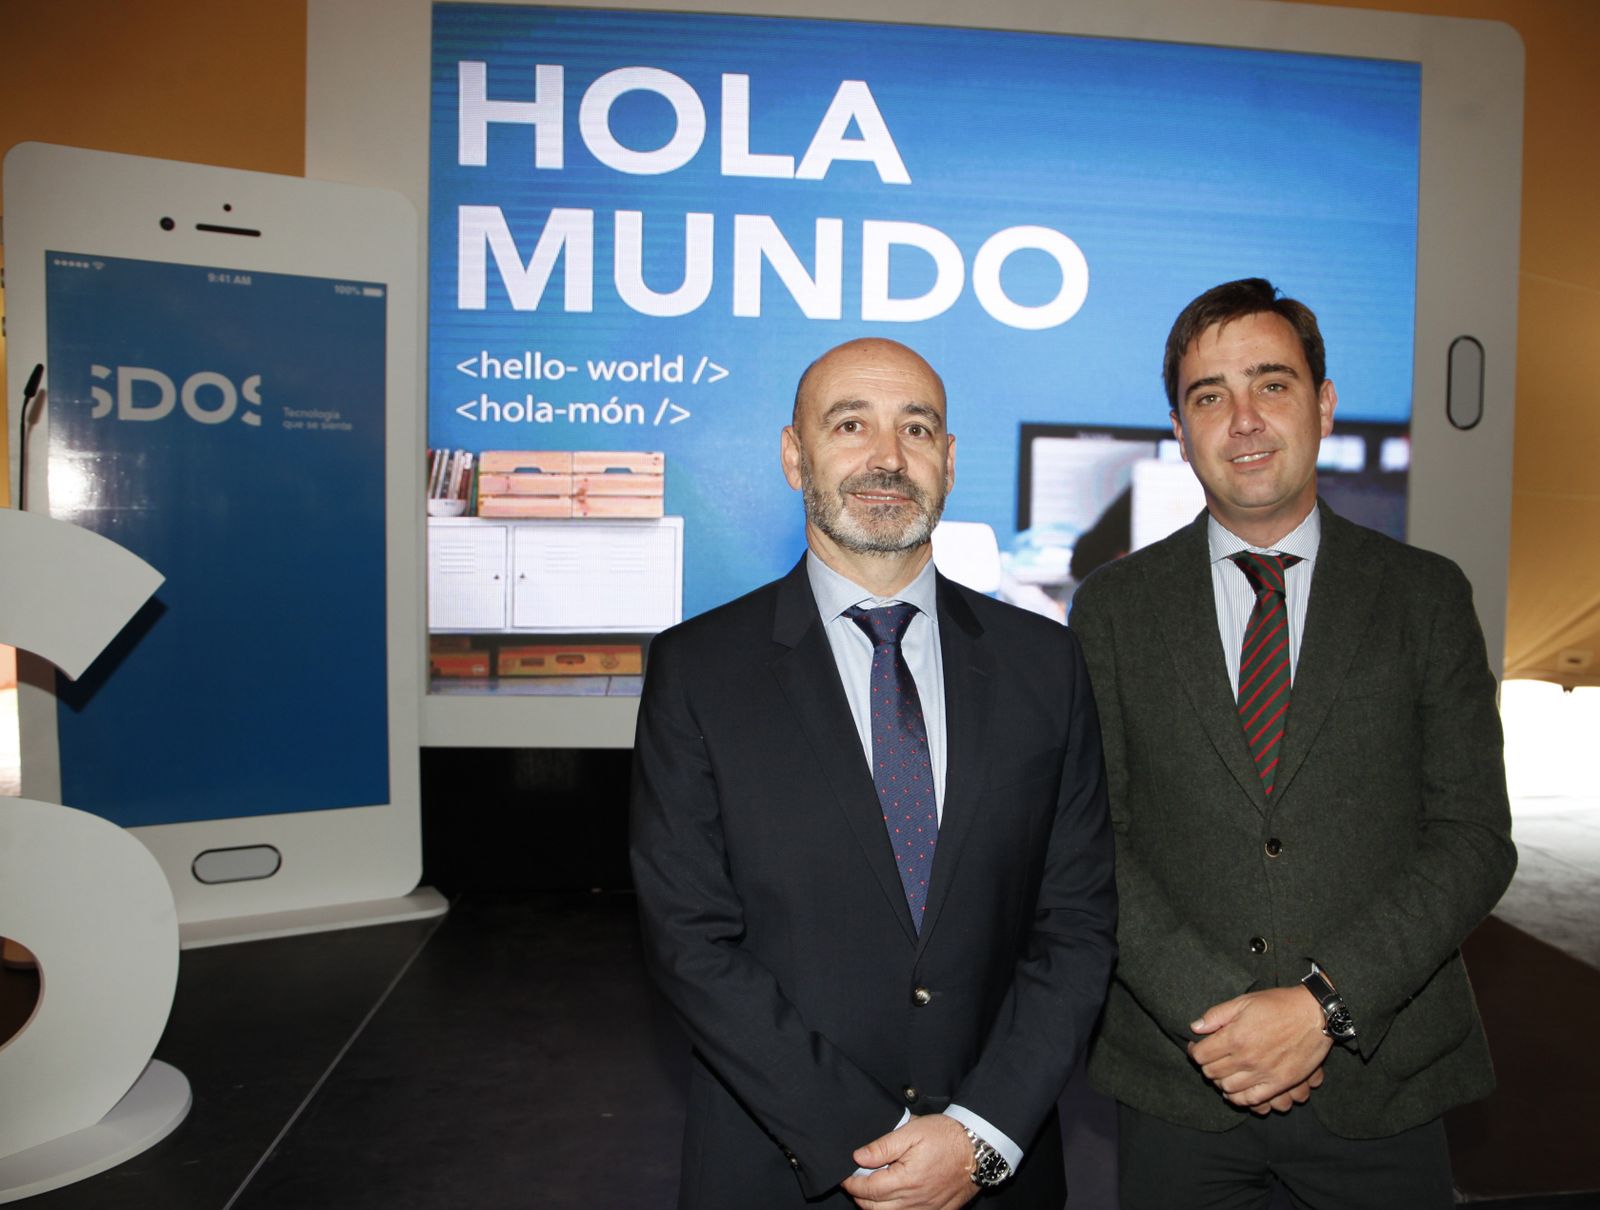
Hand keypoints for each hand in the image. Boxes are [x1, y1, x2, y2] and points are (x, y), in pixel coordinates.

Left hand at [841, 1114, 978, 1209]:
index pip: (868, 1190)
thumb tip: (858, 1157)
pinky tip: (895, 1200)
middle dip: (860, 1197)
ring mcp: (927, 1209)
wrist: (979, 1147)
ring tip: (873, 1191)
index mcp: (905, 1180)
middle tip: (855, 1183)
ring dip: (876, 1207)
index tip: (845, 1177)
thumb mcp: (912, 1131)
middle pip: (875, 1208)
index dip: (852, 1183)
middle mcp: (915, 1200)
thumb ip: (883, 1146)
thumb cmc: (947, 1136)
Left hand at [1186, 986, 1331, 1108]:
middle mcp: (1247, 1058)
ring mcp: (1263, 1073)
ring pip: (1228, 1088)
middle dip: (1206, 1066)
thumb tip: (1195, 1028)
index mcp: (1235, 1037)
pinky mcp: (1280, 1083)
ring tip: (1224, 1072)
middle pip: (1212, 1073)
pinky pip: (1251, 1100)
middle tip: (1211, 1059)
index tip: (1197, 1047)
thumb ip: (1216, 1015)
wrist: (1315, 1014)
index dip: (1195, 1051)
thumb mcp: (1244, 1001)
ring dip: (1221, 1082)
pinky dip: (1239, 1098)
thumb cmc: (1279, 1005)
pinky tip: (1237, 1089)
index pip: (1201, 1055)